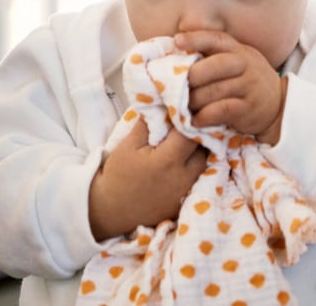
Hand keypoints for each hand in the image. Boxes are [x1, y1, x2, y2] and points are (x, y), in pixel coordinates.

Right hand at [88, 119, 206, 240]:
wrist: (110, 211)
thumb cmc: (117, 175)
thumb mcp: (128, 145)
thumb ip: (149, 123)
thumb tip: (164, 104)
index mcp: (169, 160)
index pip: (192, 133)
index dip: (190, 121)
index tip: (185, 113)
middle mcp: (184, 177)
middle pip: (204, 148)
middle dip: (198, 136)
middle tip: (189, 127)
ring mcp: (187, 191)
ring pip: (205, 163)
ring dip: (199, 152)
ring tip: (187, 144)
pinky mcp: (186, 202)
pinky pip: (200, 179)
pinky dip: (196, 169)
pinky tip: (185, 162)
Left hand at [174, 30, 286, 143]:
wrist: (278, 104)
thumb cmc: (247, 80)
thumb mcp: (238, 60)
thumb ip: (214, 53)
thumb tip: (177, 45)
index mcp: (238, 49)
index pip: (215, 39)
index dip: (196, 39)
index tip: (177, 41)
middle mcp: (245, 64)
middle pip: (212, 67)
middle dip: (189, 78)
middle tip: (174, 88)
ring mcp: (248, 85)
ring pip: (213, 91)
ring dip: (192, 101)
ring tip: (182, 106)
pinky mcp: (248, 108)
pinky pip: (220, 110)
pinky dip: (203, 116)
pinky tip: (195, 120)